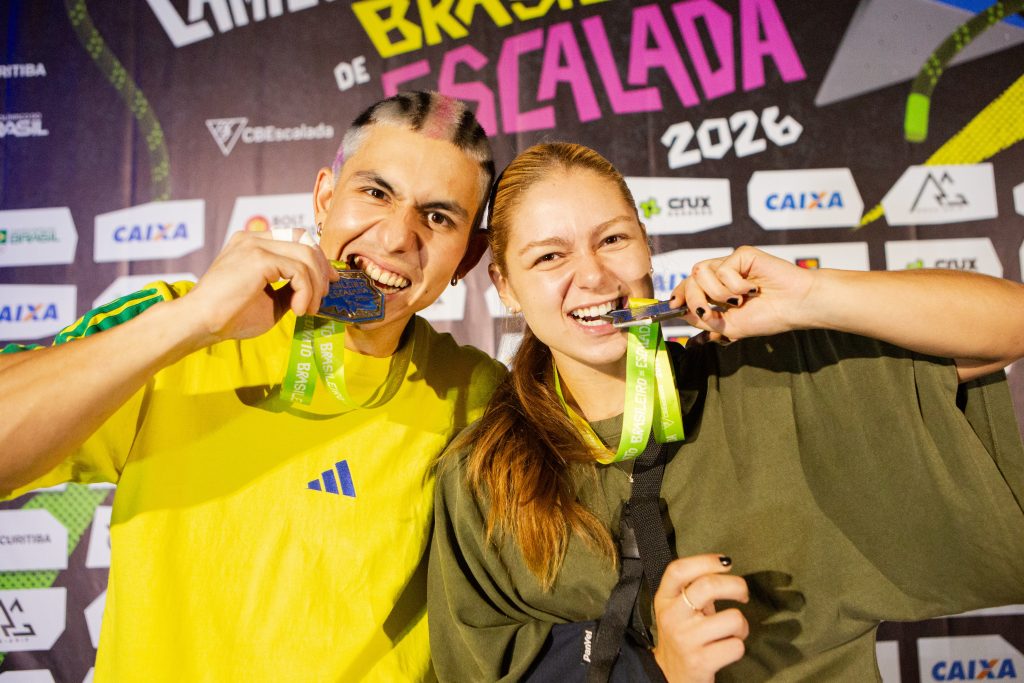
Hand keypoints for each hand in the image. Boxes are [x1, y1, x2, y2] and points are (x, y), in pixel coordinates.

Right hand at [185, 229, 337, 344]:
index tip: (328, 281)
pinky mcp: (259, 258)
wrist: (200, 323)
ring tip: (308, 309)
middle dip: (322, 269)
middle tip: (324, 296)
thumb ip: (289, 288)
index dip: (316, 257)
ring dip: (315, 285)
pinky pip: (298, 270)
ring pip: (306, 255)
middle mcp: (253, 238)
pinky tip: (299, 310)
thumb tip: (314, 289)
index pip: (295, 237)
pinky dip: (306, 291)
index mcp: (252, 244)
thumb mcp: (270, 300)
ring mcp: (255, 245)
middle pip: (305, 240)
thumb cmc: (230, 316)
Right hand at [652, 554, 748, 682]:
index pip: (678, 570)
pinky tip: (727, 647)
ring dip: (741, 625)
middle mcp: (671, 617)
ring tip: (732, 631)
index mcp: (664, 598)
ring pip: (732, 618)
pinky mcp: (700, 662)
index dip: (705, 560)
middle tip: (743, 594)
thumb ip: (693, 587)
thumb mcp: (677, 607)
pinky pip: (736, 645)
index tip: (726, 562)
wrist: (669, 675)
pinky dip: (738, 645)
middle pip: (708, 586)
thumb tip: (724, 564)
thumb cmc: (681, 633)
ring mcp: (685, 640)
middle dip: (736, 586)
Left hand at [669, 246, 814, 340]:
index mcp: (718, 290)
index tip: (673, 305)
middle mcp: (722, 274)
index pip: (689, 286)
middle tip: (713, 313)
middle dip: (695, 299)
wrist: (795, 307)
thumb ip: (703, 318)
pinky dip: (735, 286)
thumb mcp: (728, 325)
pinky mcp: (742, 254)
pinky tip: (753, 289)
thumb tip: (679, 310)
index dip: (678, 294)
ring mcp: (731, 263)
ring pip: (701, 272)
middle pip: (690, 279)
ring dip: (718, 293)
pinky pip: (722, 269)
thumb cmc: (769, 316)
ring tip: (740, 300)